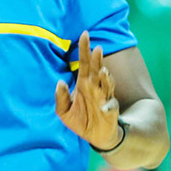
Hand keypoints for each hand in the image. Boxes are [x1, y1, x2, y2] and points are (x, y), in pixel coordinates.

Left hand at [55, 31, 121, 149]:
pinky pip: (111, 106)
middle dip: (97, 60)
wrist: (94, 137)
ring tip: (102, 72)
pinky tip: (104, 106)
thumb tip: (59, 82)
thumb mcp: (64, 111)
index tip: (84, 34)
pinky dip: (108, 106)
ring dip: (105, 78)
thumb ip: (61, 98)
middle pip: (96, 70)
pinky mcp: (110, 111)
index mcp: (83, 84)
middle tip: (97, 49)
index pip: (84, 63)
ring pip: (106, 84)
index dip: (84, 49)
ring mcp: (104, 98)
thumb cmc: (80, 120)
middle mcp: (95, 87)